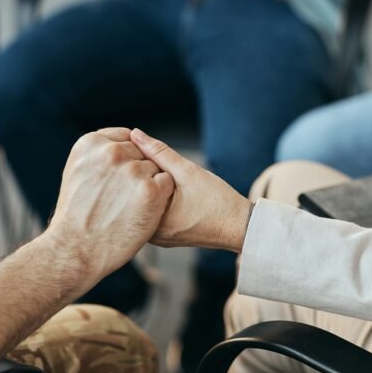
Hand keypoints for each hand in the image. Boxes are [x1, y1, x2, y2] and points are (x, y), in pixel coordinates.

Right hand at [46, 128, 174, 287]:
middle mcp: (111, 151)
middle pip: (140, 152)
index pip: (126, 137)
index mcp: (90, 143)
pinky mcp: (150, 190)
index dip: (127, 158)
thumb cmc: (75, 216)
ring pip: (154, 168)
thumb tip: (120, 142)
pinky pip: (166, 183)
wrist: (76, 249)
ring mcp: (132, 170)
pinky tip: (143, 211)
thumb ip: (98, 154)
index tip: (120, 176)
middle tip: (121, 197)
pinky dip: (160, 197)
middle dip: (136, 171)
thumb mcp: (77, 173)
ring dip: (148, 184)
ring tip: (129, 207)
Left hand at [130, 129, 252, 251]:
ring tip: (174, 185)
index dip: (139, 167)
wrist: (241, 226)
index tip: (160, 164)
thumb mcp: (188, 171)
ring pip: (143, 205)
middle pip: (134, 198)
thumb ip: (159, 152)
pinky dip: (158, 201)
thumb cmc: (219, 202)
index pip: (130, 187)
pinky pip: (154, 214)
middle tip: (170, 175)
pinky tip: (174, 195)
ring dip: (150, 189)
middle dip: (144, 178)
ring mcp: (158, 238)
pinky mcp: (166, 237)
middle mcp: (151, 235)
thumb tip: (136, 134)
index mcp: (152, 222)